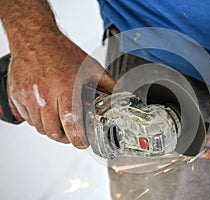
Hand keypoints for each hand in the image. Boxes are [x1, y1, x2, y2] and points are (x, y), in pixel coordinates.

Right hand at [8, 33, 115, 147]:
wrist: (34, 38)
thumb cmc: (61, 51)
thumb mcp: (91, 67)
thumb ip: (108, 84)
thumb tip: (121, 97)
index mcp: (66, 87)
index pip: (70, 122)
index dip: (77, 138)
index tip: (82, 142)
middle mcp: (46, 93)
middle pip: (53, 130)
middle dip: (65, 138)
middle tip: (72, 136)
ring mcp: (28, 95)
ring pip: (40, 127)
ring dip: (52, 130)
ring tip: (60, 124)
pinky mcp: (17, 96)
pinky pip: (27, 119)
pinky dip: (38, 121)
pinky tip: (46, 113)